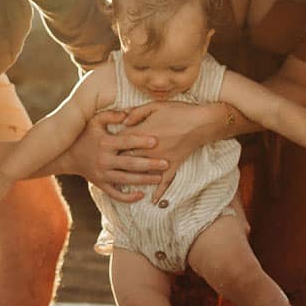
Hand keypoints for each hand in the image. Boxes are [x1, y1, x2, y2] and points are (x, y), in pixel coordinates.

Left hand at [79, 103, 212, 197]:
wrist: (201, 122)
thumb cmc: (179, 111)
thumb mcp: (155, 105)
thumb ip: (136, 112)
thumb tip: (122, 121)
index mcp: (142, 133)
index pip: (121, 141)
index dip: (111, 143)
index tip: (103, 145)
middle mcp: (149, 150)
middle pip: (127, 158)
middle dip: (117, 162)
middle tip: (106, 166)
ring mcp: (161, 160)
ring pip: (143, 172)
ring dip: (132, 178)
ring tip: (121, 182)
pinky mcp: (173, 165)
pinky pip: (165, 182)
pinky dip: (159, 192)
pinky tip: (153, 201)